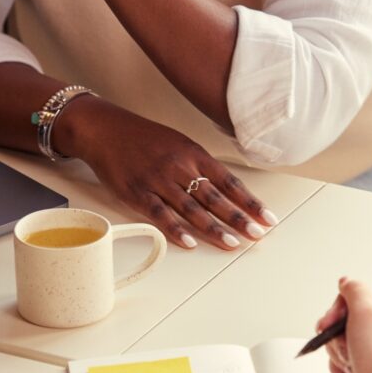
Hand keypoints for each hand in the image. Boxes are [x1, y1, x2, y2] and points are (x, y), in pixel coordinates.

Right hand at [57, 96, 275, 250]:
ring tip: (232, 243)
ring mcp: (157, 180)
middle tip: (257, 234)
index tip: (267, 217)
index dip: (249, 201)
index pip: (229, 181)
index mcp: (193, 153)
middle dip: (238, 217)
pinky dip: (176, 229)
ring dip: (213, 228)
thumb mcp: (178, 144)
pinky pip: (160, 214)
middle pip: (215, 196)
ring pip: (191, 208)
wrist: (104, 129)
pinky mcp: (136, 193)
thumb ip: (200, 166)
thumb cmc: (143, 138)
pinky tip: (191, 242)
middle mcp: (179, 166)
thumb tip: (226, 190)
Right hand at [316, 277, 371, 372]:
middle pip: (342, 321)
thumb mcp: (365, 311)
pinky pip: (342, 358)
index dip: (337, 310)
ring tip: (352, 359)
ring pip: (339, 341)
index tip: (332, 320)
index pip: (351, 299)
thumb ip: (354, 291)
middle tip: (344, 342)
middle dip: (336, 335)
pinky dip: (341, 364)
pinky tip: (351, 369)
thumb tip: (346, 281)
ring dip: (339, 351)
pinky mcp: (365, 364)